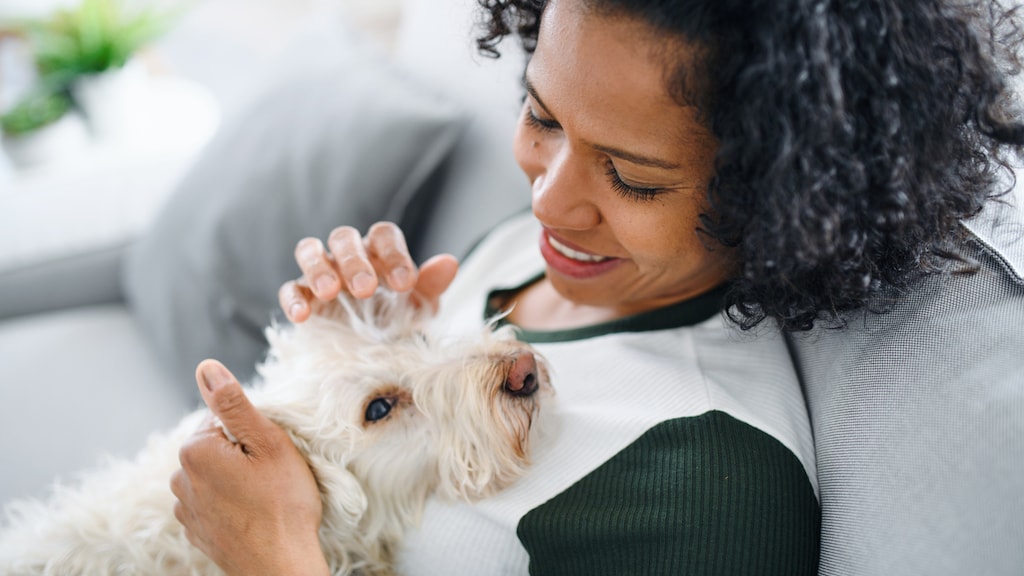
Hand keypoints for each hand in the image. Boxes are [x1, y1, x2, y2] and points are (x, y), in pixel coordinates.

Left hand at [171, 360, 328, 575]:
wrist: (280, 565)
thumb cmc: (282, 504)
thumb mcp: (267, 442)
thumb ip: (233, 403)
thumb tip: (206, 367)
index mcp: (195, 450)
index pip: (223, 420)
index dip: (253, 433)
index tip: (270, 455)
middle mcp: (180, 478)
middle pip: (217, 446)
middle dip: (243, 454)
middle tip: (272, 475)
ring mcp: (186, 508)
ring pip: (215, 474)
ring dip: (237, 479)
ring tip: (265, 497)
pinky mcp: (196, 530)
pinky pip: (213, 501)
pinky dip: (232, 503)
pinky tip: (254, 514)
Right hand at [278, 221, 458, 322]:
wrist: (370, 349)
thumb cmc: (396, 318)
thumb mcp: (418, 306)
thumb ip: (430, 284)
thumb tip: (449, 263)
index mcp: (379, 250)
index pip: (383, 235)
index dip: (394, 254)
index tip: (404, 283)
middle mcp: (348, 254)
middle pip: (343, 238)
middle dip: (354, 261)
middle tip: (366, 288)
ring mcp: (321, 271)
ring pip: (309, 250)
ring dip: (318, 268)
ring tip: (330, 292)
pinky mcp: (301, 294)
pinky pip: (291, 288)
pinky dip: (293, 298)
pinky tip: (302, 316)